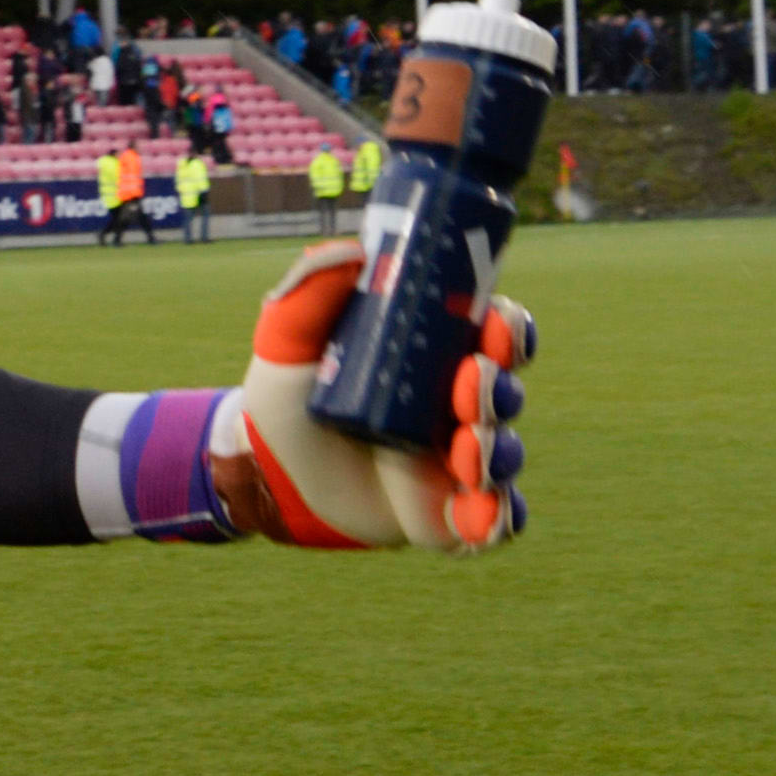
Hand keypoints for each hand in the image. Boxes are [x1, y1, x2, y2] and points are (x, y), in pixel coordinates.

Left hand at [222, 239, 533, 554]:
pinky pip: (493, 522)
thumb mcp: (287, 339)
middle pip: (506, 392)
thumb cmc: (287, 396)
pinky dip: (499, 518)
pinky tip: (483, 511)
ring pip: (504, 456)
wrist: (264, 470)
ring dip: (497, 450)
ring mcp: (457, 465)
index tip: (494, 321)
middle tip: (471, 379)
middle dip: (500, 386)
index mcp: (436, 359)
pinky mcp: (447, 517)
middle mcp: (458, 409)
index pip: (496, 337)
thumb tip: (353, 253)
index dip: (510, 328)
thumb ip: (309, 291)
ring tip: (467, 444)